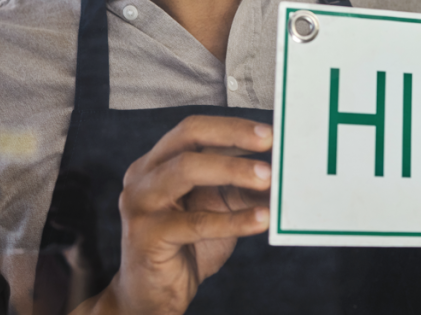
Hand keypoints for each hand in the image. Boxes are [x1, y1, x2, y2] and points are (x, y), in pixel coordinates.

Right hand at [78, 116, 272, 314]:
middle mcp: (143, 174)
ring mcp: (140, 203)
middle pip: (188, 136)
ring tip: (268, 178)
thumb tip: (280, 167)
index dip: (233, 126)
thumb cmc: (185, 245)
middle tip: (269, 143)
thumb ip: (239, 185)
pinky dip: (234, 220)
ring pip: (187, 170)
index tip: (269, 132)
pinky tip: (261, 219)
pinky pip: (196, 223)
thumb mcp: (217, 207)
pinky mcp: (146, 235)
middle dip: (233, 135)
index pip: (195, 128)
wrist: (154, 294)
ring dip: (233, 170)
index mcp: (158, 161)